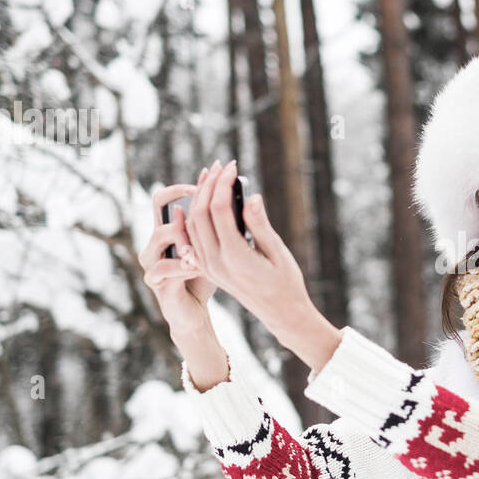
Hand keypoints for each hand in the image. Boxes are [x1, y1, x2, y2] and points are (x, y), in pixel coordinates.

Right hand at [139, 182, 215, 336]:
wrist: (194, 311)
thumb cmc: (204, 277)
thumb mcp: (214, 249)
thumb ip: (217, 226)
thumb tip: (234, 196)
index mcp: (168, 231)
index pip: (164, 198)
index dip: (182, 188)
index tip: (206, 180)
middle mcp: (156, 242)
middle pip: (160, 209)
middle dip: (185, 200)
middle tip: (205, 199)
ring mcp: (152, 261)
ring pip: (160, 235)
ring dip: (184, 234)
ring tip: (205, 237)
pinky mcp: (156, 281)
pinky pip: (164, 267)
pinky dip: (182, 265)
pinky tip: (198, 266)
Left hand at [186, 159, 313, 339]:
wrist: (280, 313)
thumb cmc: (286, 282)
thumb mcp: (277, 252)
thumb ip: (260, 225)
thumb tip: (251, 197)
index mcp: (234, 256)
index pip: (219, 209)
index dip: (223, 183)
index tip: (233, 166)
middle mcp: (215, 261)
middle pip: (200, 213)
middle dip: (208, 185)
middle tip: (221, 165)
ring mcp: (208, 266)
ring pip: (192, 224)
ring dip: (199, 197)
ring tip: (211, 177)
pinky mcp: (208, 268)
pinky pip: (192, 237)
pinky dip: (193, 216)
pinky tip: (197, 201)